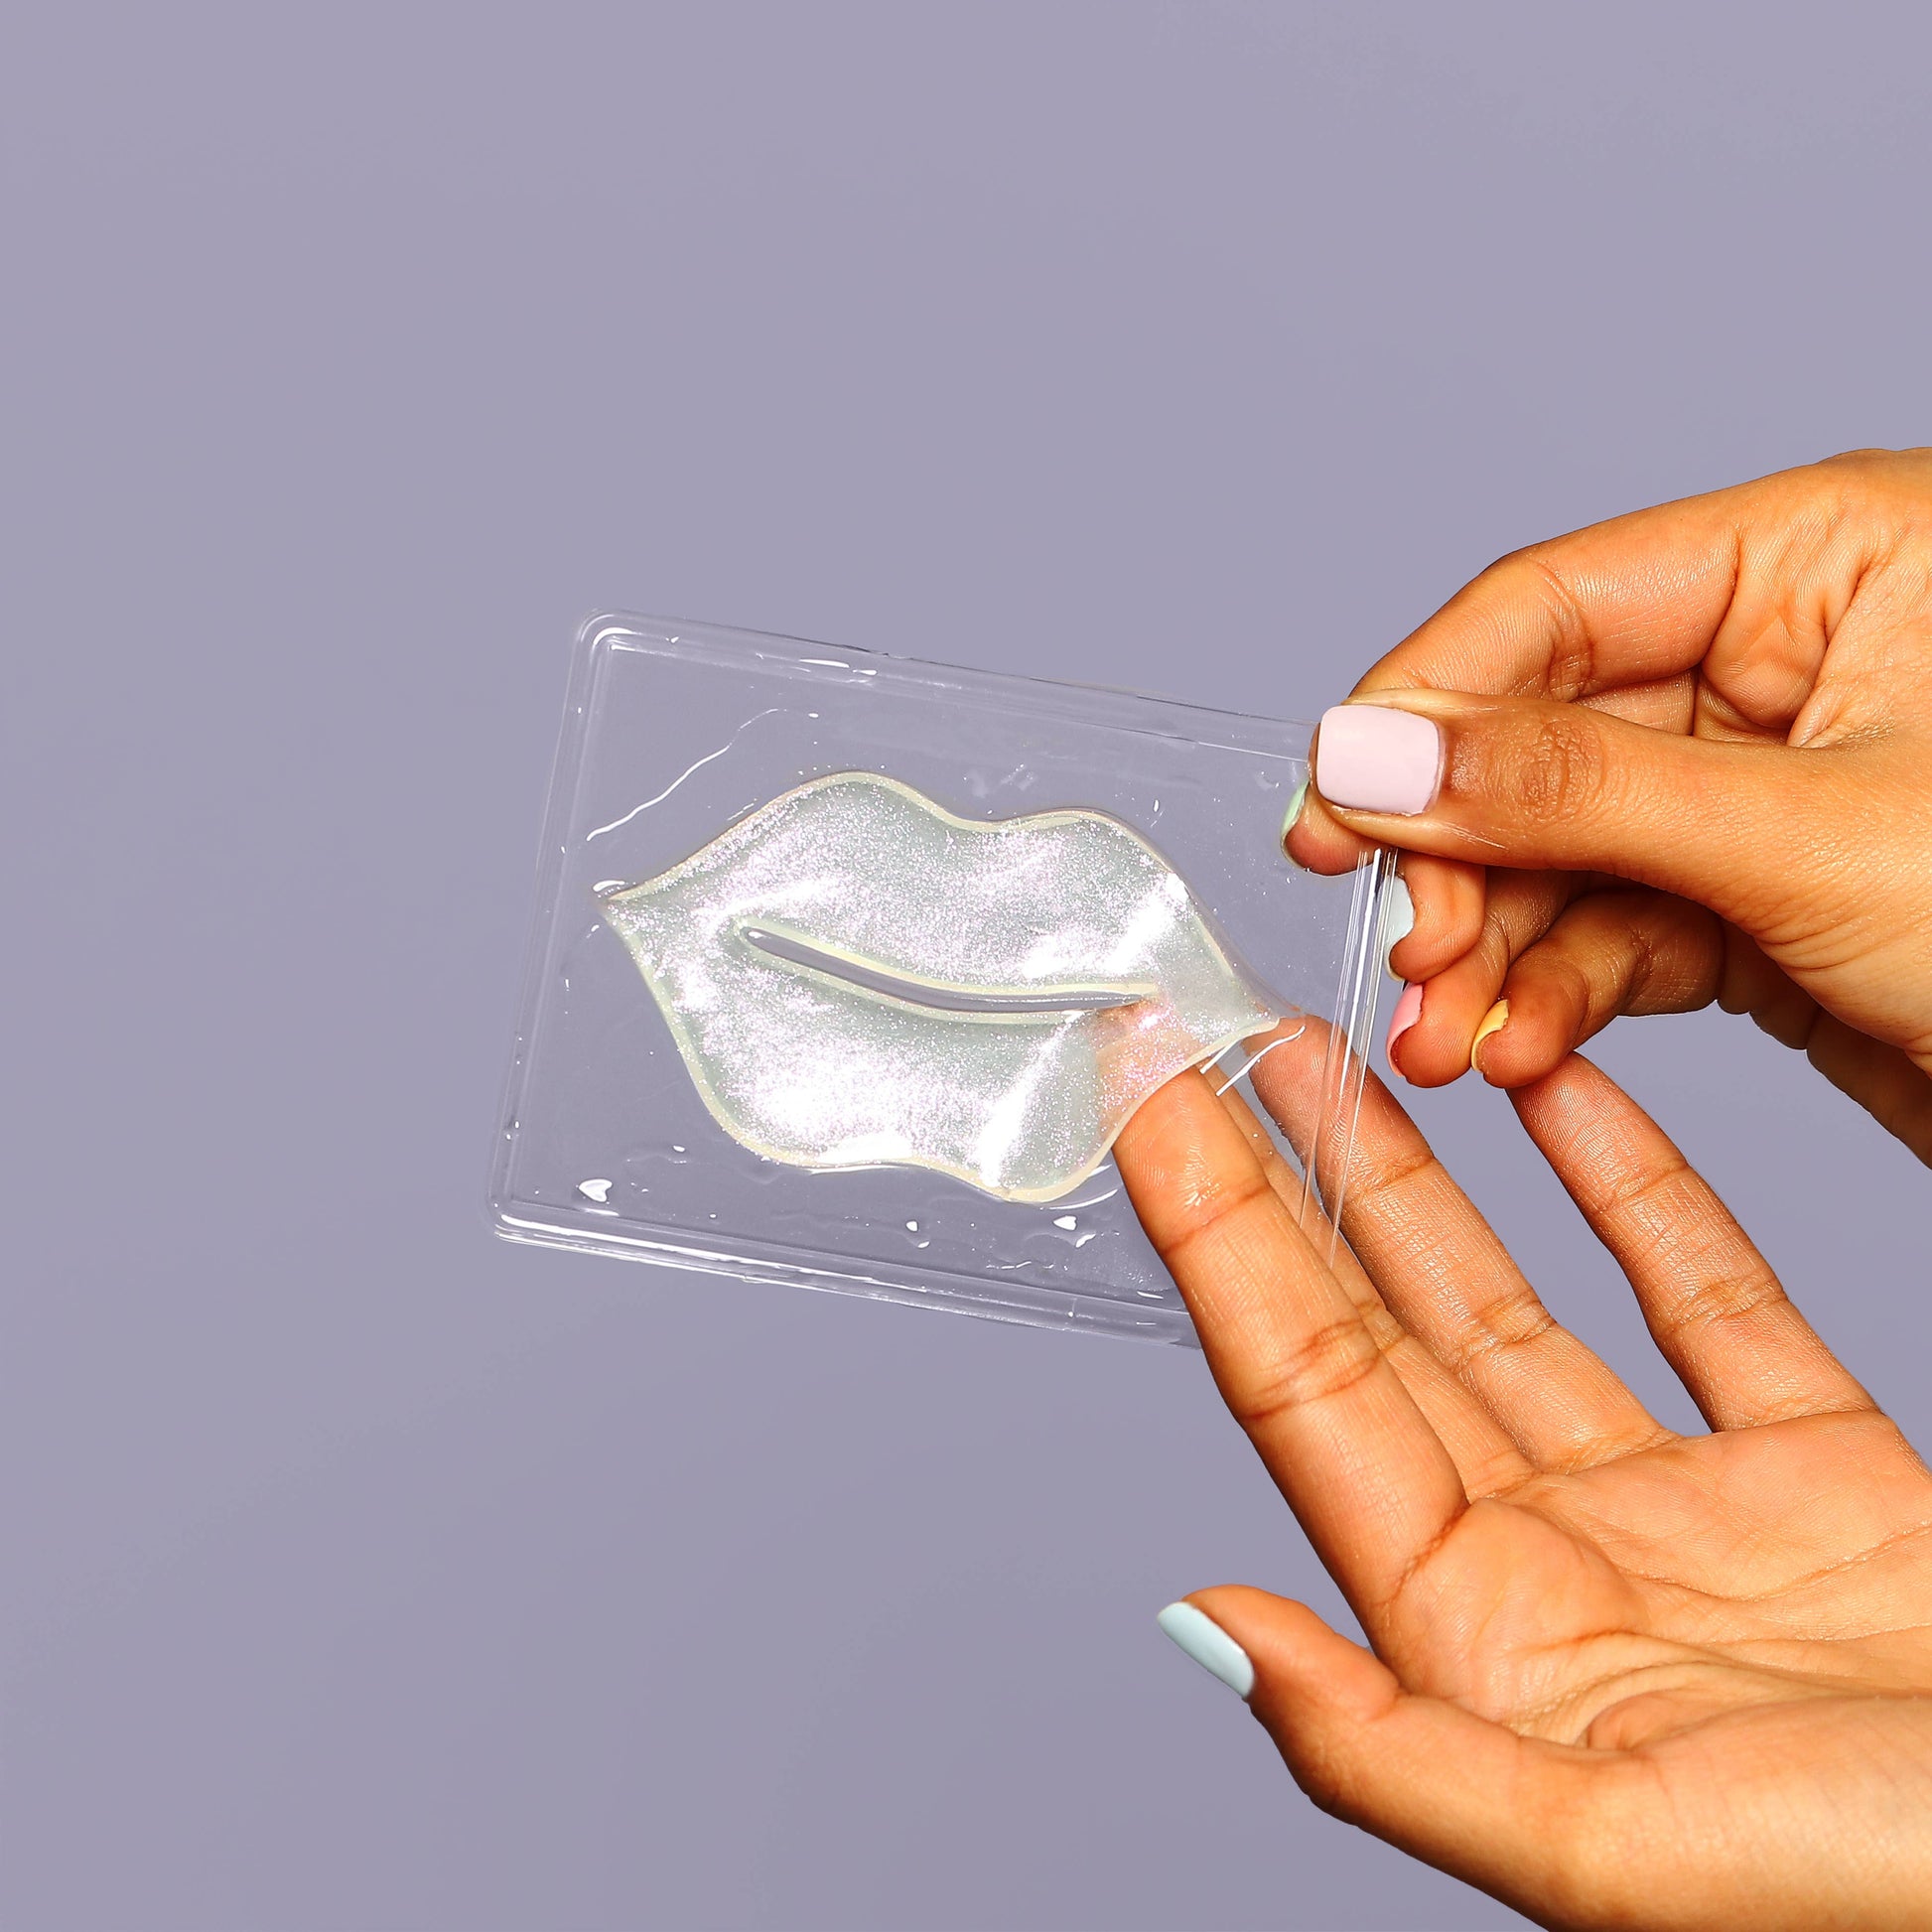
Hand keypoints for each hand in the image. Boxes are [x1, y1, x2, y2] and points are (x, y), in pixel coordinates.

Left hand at [1119, 1022, 1931, 1930]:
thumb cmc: (1891, 1903)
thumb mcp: (1617, 1860)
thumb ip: (1393, 1751)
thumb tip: (1212, 1623)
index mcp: (1479, 1644)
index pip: (1300, 1390)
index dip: (1213, 1234)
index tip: (1145, 1100)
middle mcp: (1554, 1568)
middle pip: (1378, 1329)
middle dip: (1286, 1181)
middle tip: (1210, 1043)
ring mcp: (1681, 1516)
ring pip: (1515, 1303)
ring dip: (1421, 1176)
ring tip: (1333, 1054)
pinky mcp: (1819, 1480)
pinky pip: (1706, 1296)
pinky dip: (1634, 1188)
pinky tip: (1561, 1098)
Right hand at [1287, 447, 1931, 1162]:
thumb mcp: (1816, 835)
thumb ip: (1575, 790)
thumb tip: (1368, 751)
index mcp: (1822, 559)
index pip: (1554, 606)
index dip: (1425, 709)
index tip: (1333, 810)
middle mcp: (1782, 661)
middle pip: (1540, 743)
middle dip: (1464, 866)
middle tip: (1407, 959)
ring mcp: (1765, 789)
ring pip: (1567, 855)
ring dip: (1496, 954)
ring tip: (1451, 1045)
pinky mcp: (1764, 904)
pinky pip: (1620, 932)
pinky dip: (1561, 997)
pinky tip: (1522, 1051)